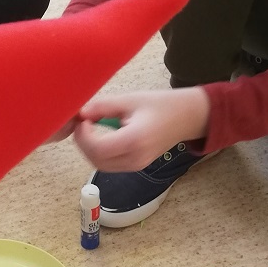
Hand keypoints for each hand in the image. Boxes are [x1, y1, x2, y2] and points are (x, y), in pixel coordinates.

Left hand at [73, 88, 210, 172]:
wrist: (186, 117)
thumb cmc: (161, 105)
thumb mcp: (130, 100)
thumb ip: (103, 107)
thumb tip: (81, 113)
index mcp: (134, 140)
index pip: (98, 149)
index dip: (83, 136)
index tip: (83, 120)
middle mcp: (135, 158)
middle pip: (97, 160)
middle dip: (83, 143)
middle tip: (82, 124)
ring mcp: (136, 165)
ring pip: (101, 165)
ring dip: (90, 149)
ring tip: (90, 129)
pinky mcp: (136, 166)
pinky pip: (110, 165)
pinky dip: (100, 153)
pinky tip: (101, 137)